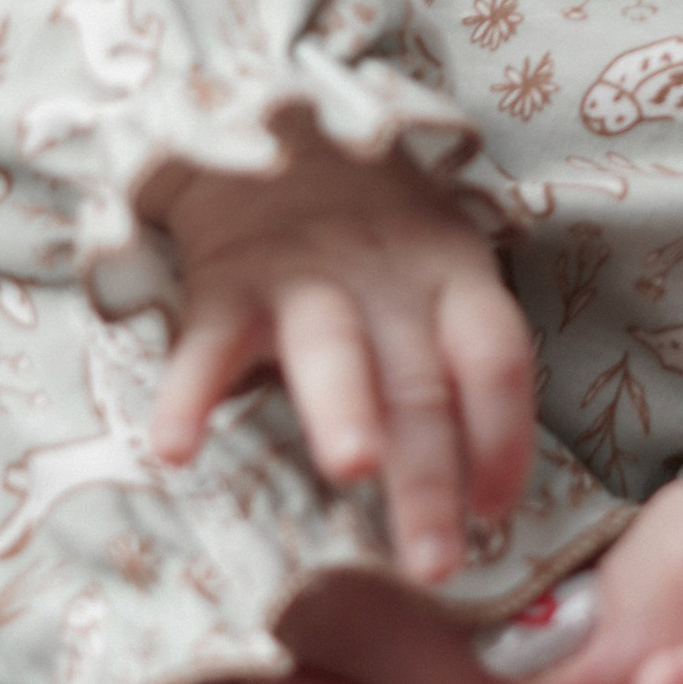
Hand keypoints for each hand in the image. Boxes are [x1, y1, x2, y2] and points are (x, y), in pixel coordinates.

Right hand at [148, 137, 533, 581]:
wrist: (270, 120)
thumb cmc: (369, 224)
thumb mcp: (431, 266)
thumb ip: (449, 362)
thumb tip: (479, 495)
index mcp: (451, 275)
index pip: (495, 356)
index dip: (505, 433)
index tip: (497, 512)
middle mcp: (387, 280)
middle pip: (419, 384)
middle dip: (428, 475)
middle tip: (435, 562)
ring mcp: (305, 278)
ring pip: (333, 351)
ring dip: (345, 408)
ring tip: (351, 469)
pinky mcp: (226, 283)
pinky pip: (207, 345)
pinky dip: (189, 394)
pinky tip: (177, 451)